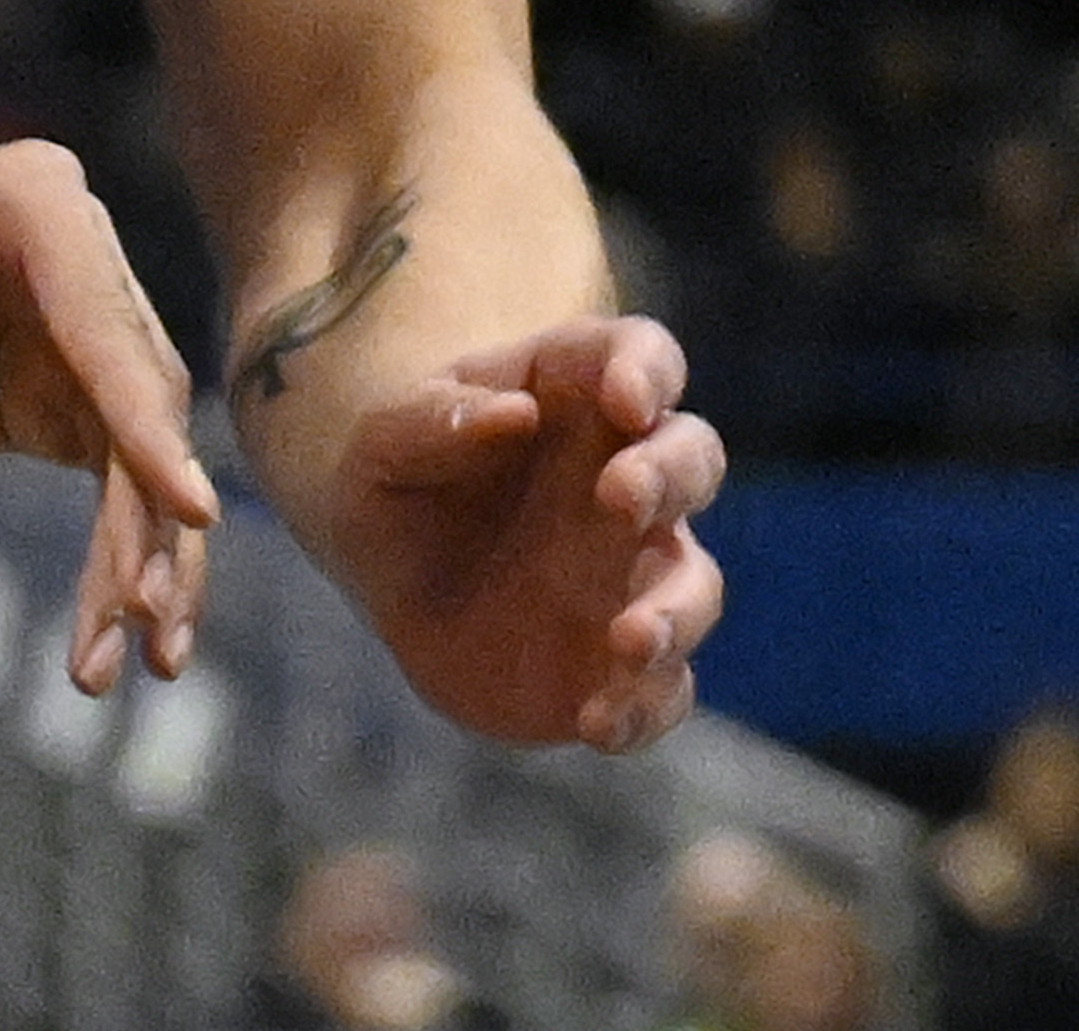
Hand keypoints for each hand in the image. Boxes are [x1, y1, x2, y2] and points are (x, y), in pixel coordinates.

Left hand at [0, 139, 219, 691]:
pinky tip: (114, 631)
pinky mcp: (41, 387)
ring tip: (142, 660)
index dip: (144, 420)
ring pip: (137, 450)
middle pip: (139, 395)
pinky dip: (116, 554)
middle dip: (151, 514)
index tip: (187, 509)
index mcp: (18, 201)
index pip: (99, 322)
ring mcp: (62, 323)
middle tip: (145, 626)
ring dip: (146, 554)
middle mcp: (65, 250)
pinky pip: (108, 478)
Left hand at [293, 313, 726, 749]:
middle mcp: (625, 481)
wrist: (385, 577)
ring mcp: (634, 573)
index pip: (643, 355)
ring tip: (627, 639)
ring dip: (676, 611)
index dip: (648, 370)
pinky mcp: (623, 661)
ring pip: (696, 584)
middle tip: (618, 498)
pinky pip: (664, 688)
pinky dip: (645, 707)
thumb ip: (434, 420)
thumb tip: (513, 416)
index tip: (626, 399)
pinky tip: (597, 722)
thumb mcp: (383, 443)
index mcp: (575, 400)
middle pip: (692, 458)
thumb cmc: (393, 483)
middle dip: (671, 476)